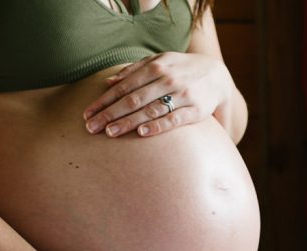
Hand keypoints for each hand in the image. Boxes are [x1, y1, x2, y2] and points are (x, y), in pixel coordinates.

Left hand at [83, 52, 233, 137]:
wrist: (218, 76)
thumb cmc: (182, 70)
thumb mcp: (160, 62)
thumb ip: (134, 70)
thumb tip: (108, 82)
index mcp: (156, 67)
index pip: (124, 86)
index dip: (104, 101)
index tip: (88, 114)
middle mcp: (167, 79)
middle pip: (133, 99)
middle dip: (110, 114)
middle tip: (91, 128)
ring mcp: (182, 95)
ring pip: (150, 110)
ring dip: (128, 122)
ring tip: (110, 133)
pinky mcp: (195, 111)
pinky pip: (173, 119)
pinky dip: (157, 126)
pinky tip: (142, 133)